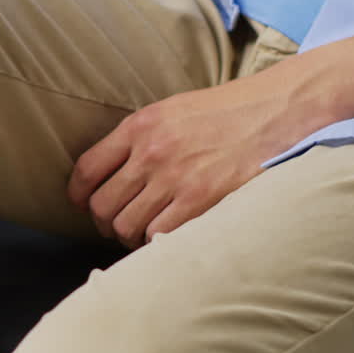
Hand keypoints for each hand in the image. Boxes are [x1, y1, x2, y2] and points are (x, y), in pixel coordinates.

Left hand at [67, 63, 329, 249]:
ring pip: (126, 225)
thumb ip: (141, 137)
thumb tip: (113, 169)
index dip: (79, 194)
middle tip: (115, 224)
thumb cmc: (226, 111)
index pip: (86, 169)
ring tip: (142, 232)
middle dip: (103, 221)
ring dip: (129, 236)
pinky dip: (157, 242)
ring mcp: (174, 178)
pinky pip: (159, 236)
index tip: (82, 203)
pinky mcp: (201, 200)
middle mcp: (150, 152)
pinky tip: (167, 235)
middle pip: (102, 204)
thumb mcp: (172, 110)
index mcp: (139, 126)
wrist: (275, 110)